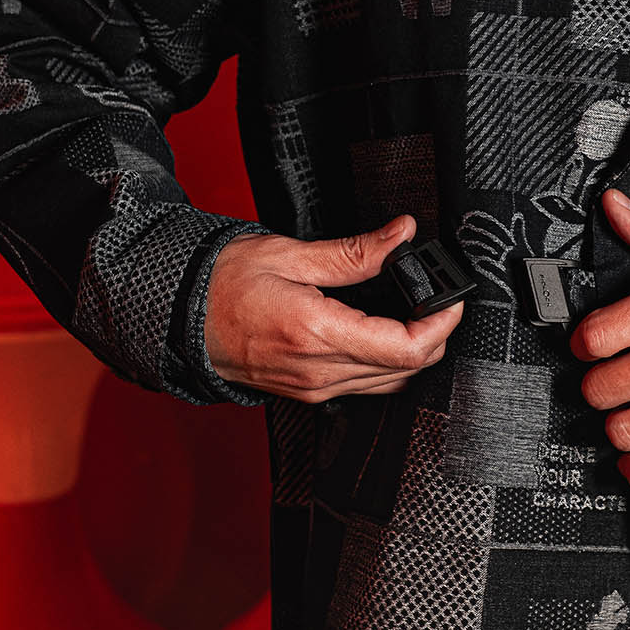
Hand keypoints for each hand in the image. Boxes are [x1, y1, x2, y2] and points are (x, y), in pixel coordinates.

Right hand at [203, 215, 463, 401]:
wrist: (177, 317)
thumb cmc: (221, 283)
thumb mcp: (290, 254)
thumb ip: (354, 252)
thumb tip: (401, 236)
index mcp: (316, 333)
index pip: (405, 348)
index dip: (442, 325)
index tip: (452, 299)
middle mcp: (318, 371)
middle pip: (407, 370)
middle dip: (434, 336)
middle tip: (437, 298)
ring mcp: (313, 388)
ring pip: (390, 384)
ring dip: (412, 353)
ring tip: (414, 311)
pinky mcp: (307, 393)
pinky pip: (364, 387)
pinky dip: (385, 363)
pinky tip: (381, 332)